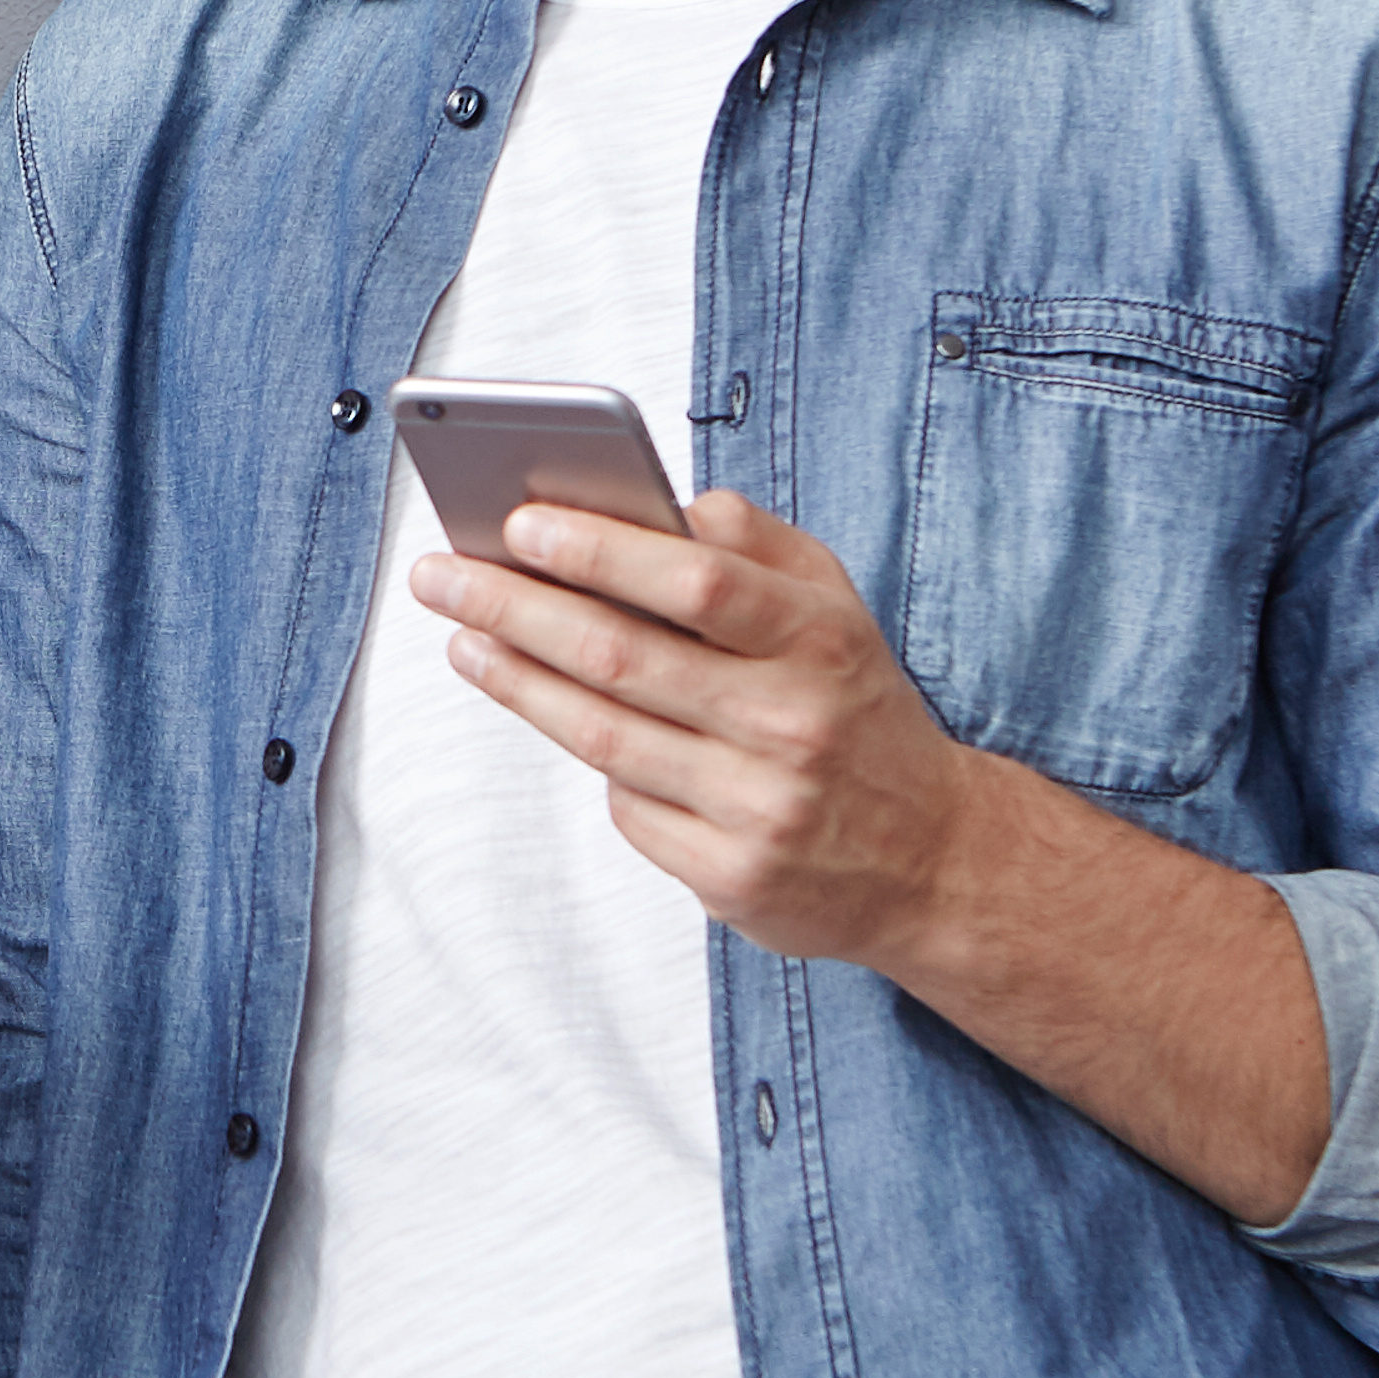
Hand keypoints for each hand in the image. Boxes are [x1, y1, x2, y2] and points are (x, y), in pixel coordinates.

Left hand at [423, 491, 1339, 1226]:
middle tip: (442, 575)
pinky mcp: (733, 879)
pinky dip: (593, 761)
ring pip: (605, 738)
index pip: (699, 583)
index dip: (602, 550)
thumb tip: (668, 498)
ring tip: (463, 638)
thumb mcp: (839, 609)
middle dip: (515, 608)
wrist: (936, 859)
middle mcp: (791, 726)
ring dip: (517, 682)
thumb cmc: (860, 710)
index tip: (519, 522)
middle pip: (623, 658)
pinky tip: (556, 720)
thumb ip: (758, 544)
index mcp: (820, 642)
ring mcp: (761, 809)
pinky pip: (629, 809)